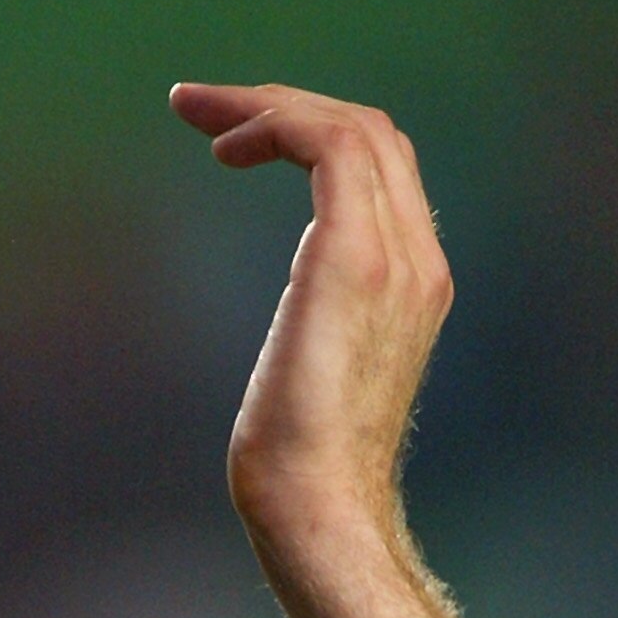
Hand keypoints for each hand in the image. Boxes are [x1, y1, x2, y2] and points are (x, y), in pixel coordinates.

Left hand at [171, 84, 450, 582]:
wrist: (318, 513)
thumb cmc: (302, 472)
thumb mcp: (314, 376)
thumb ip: (321, 326)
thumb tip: (298, 333)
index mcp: (414, 284)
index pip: (380, 169)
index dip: (309, 133)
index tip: (233, 141)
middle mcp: (418, 261)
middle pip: (371, 132)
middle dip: (283, 104)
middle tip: (202, 108)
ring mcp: (395, 256)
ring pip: (350, 125)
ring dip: (269, 105)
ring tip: (199, 114)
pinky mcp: (353, 259)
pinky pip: (328, 144)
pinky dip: (275, 125)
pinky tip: (226, 150)